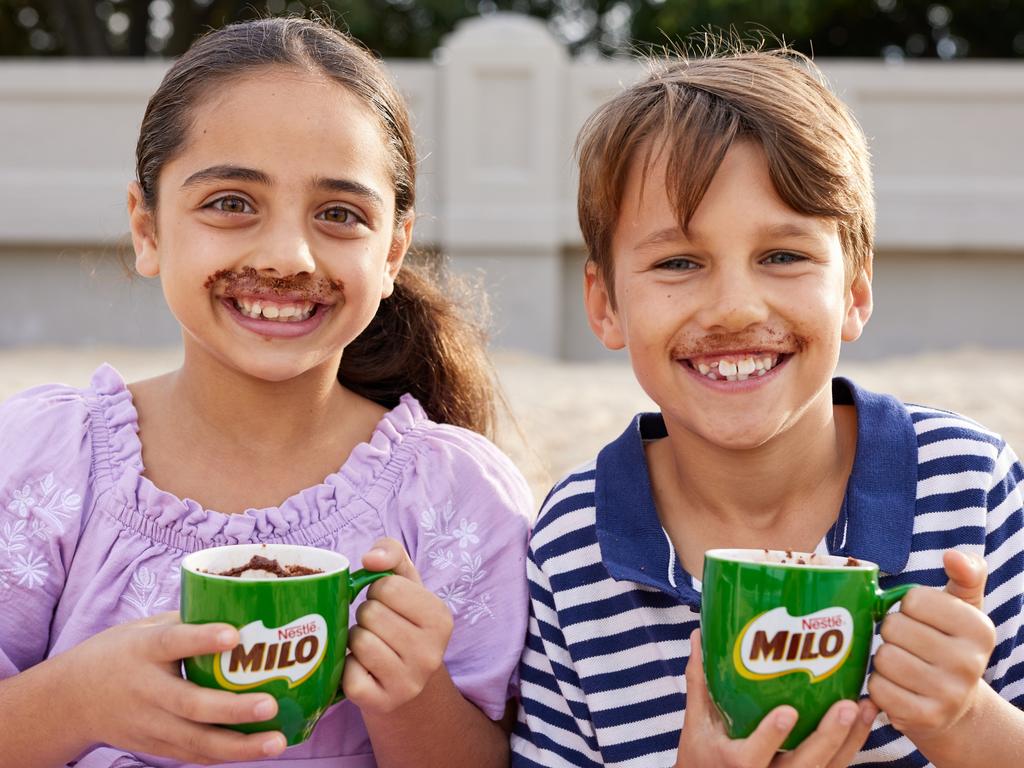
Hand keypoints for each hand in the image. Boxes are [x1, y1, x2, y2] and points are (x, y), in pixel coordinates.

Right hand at [63, 612, 285, 763]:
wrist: (71, 699)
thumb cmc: (122, 653)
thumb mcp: (145, 629)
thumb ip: (189, 623)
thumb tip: (243, 607)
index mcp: (143, 650)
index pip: (172, 642)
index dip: (202, 639)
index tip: (234, 635)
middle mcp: (145, 690)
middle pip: (190, 704)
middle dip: (233, 709)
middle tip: (270, 706)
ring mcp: (149, 724)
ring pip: (195, 741)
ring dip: (239, 746)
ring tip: (277, 742)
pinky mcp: (154, 747)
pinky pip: (193, 755)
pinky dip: (226, 755)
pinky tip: (257, 750)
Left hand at [342, 537, 453, 714]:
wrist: (409, 684)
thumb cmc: (403, 622)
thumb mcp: (406, 583)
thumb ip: (391, 553)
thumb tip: (369, 559)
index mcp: (441, 618)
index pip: (386, 587)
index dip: (378, 591)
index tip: (388, 603)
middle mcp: (430, 653)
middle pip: (370, 614)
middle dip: (366, 615)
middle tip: (378, 626)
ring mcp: (408, 682)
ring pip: (358, 642)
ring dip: (356, 639)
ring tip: (371, 645)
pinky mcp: (383, 703)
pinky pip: (348, 675)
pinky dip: (348, 668)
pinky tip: (363, 668)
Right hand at [676, 630, 876, 767]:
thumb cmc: (701, 757)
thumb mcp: (695, 724)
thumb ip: (700, 682)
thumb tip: (699, 635)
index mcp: (735, 764)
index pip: (753, 756)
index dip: (771, 736)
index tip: (787, 712)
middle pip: (804, 766)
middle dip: (828, 737)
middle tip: (845, 706)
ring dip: (850, 739)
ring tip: (864, 707)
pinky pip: (835, 767)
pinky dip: (853, 744)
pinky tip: (864, 718)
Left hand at [868, 550, 995, 741]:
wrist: (956, 706)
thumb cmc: (949, 643)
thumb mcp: (963, 607)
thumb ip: (965, 573)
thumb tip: (953, 555)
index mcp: (979, 628)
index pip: (913, 599)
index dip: (907, 607)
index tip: (920, 621)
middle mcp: (970, 662)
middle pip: (893, 627)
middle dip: (891, 633)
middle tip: (906, 644)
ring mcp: (949, 693)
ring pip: (883, 658)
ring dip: (882, 660)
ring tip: (900, 664)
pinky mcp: (926, 717)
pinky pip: (878, 689)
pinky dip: (878, 685)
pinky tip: (895, 686)